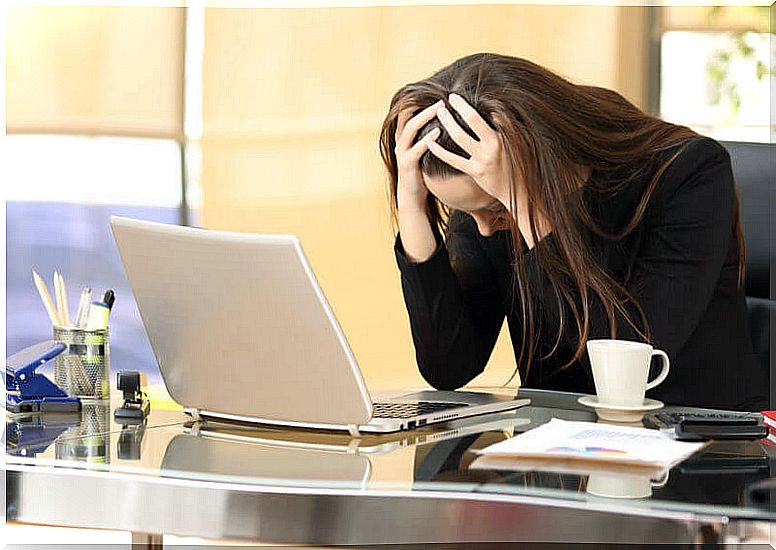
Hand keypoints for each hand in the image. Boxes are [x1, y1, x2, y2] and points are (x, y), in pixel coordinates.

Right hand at [394, 100, 442, 211]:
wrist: (412, 197)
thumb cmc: (422, 173)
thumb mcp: (424, 151)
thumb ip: (429, 137)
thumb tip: (446, 121)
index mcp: (404, 138)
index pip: (407, 113)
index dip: (419, 101)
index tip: (436, 93)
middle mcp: (400, 142)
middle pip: (408, 116)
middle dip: (423, 106)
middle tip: (440, 99)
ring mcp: (401, 153)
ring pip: (410, 129)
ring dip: (424, 117)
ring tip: (439, 109)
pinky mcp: (407, 164)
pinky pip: (416, 149)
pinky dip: (427, 139)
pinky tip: (438, 132)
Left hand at [429, 94, 551, 247]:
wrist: (519, 191)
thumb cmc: (517, 164)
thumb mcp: (516, 143)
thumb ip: (505, 128)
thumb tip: (494, 111)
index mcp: (506, 135)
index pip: (491, 112)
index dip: (475, 102)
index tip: (463, 95)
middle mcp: (495, 145)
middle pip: (473, 120)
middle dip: (460, 106)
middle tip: (450, 97)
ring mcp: (484, 159)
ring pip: (460, 137)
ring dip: (448, 122)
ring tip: (440, 111)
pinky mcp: (475, 171)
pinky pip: (453, 159)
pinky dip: (440, 150)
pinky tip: (430, 142)